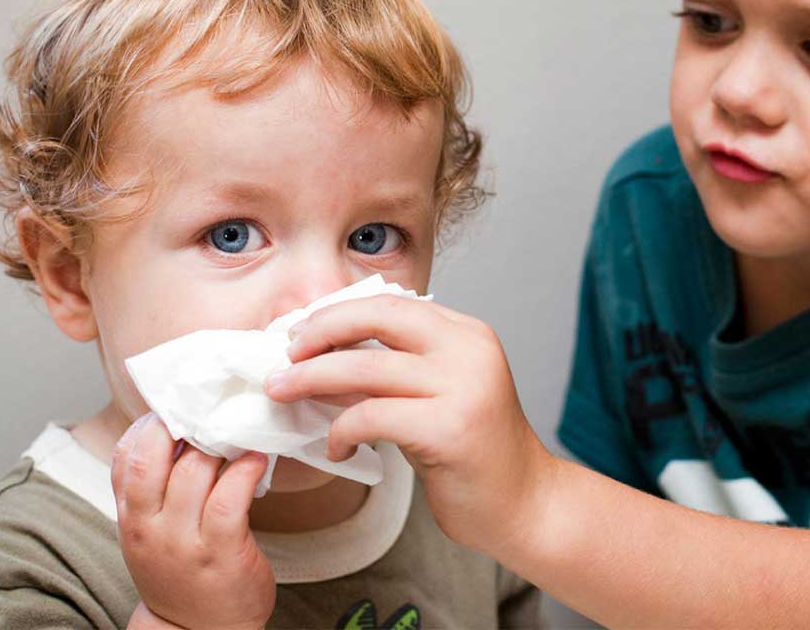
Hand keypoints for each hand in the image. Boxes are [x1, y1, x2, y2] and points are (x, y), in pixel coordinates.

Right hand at [112, 414, 273, 629]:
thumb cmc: (180, 574)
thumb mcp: (150, 532)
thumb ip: (154, 488)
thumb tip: (179, 429)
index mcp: (131, 517)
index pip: (126, 457)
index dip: (149, 423)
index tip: (177, 405)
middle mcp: (150, 527)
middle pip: (154, 457)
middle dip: (181, 424)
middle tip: (211, 407)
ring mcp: (183, 541)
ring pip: (194, 471)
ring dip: (221, 443)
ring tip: (241, 428)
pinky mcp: (220, 551)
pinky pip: (229, 498)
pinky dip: (245, 471)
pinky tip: (258, 458)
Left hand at [263, 296, 553, 554]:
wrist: (525, 506)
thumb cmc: (473, 455)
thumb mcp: (434, 397)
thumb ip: (390, 371)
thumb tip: (320, 357)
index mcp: (466, 334)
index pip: (391, 303)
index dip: (338, 312)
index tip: (301, 331)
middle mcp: (468, 351)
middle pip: (376, 318)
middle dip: (319, 332)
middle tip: (284, 355)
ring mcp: (463, 388)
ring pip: (364, 368)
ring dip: (311, 379)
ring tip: (284, 392)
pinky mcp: (450, 429)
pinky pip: (372, 417)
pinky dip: (341, 430)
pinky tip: (337, 449)